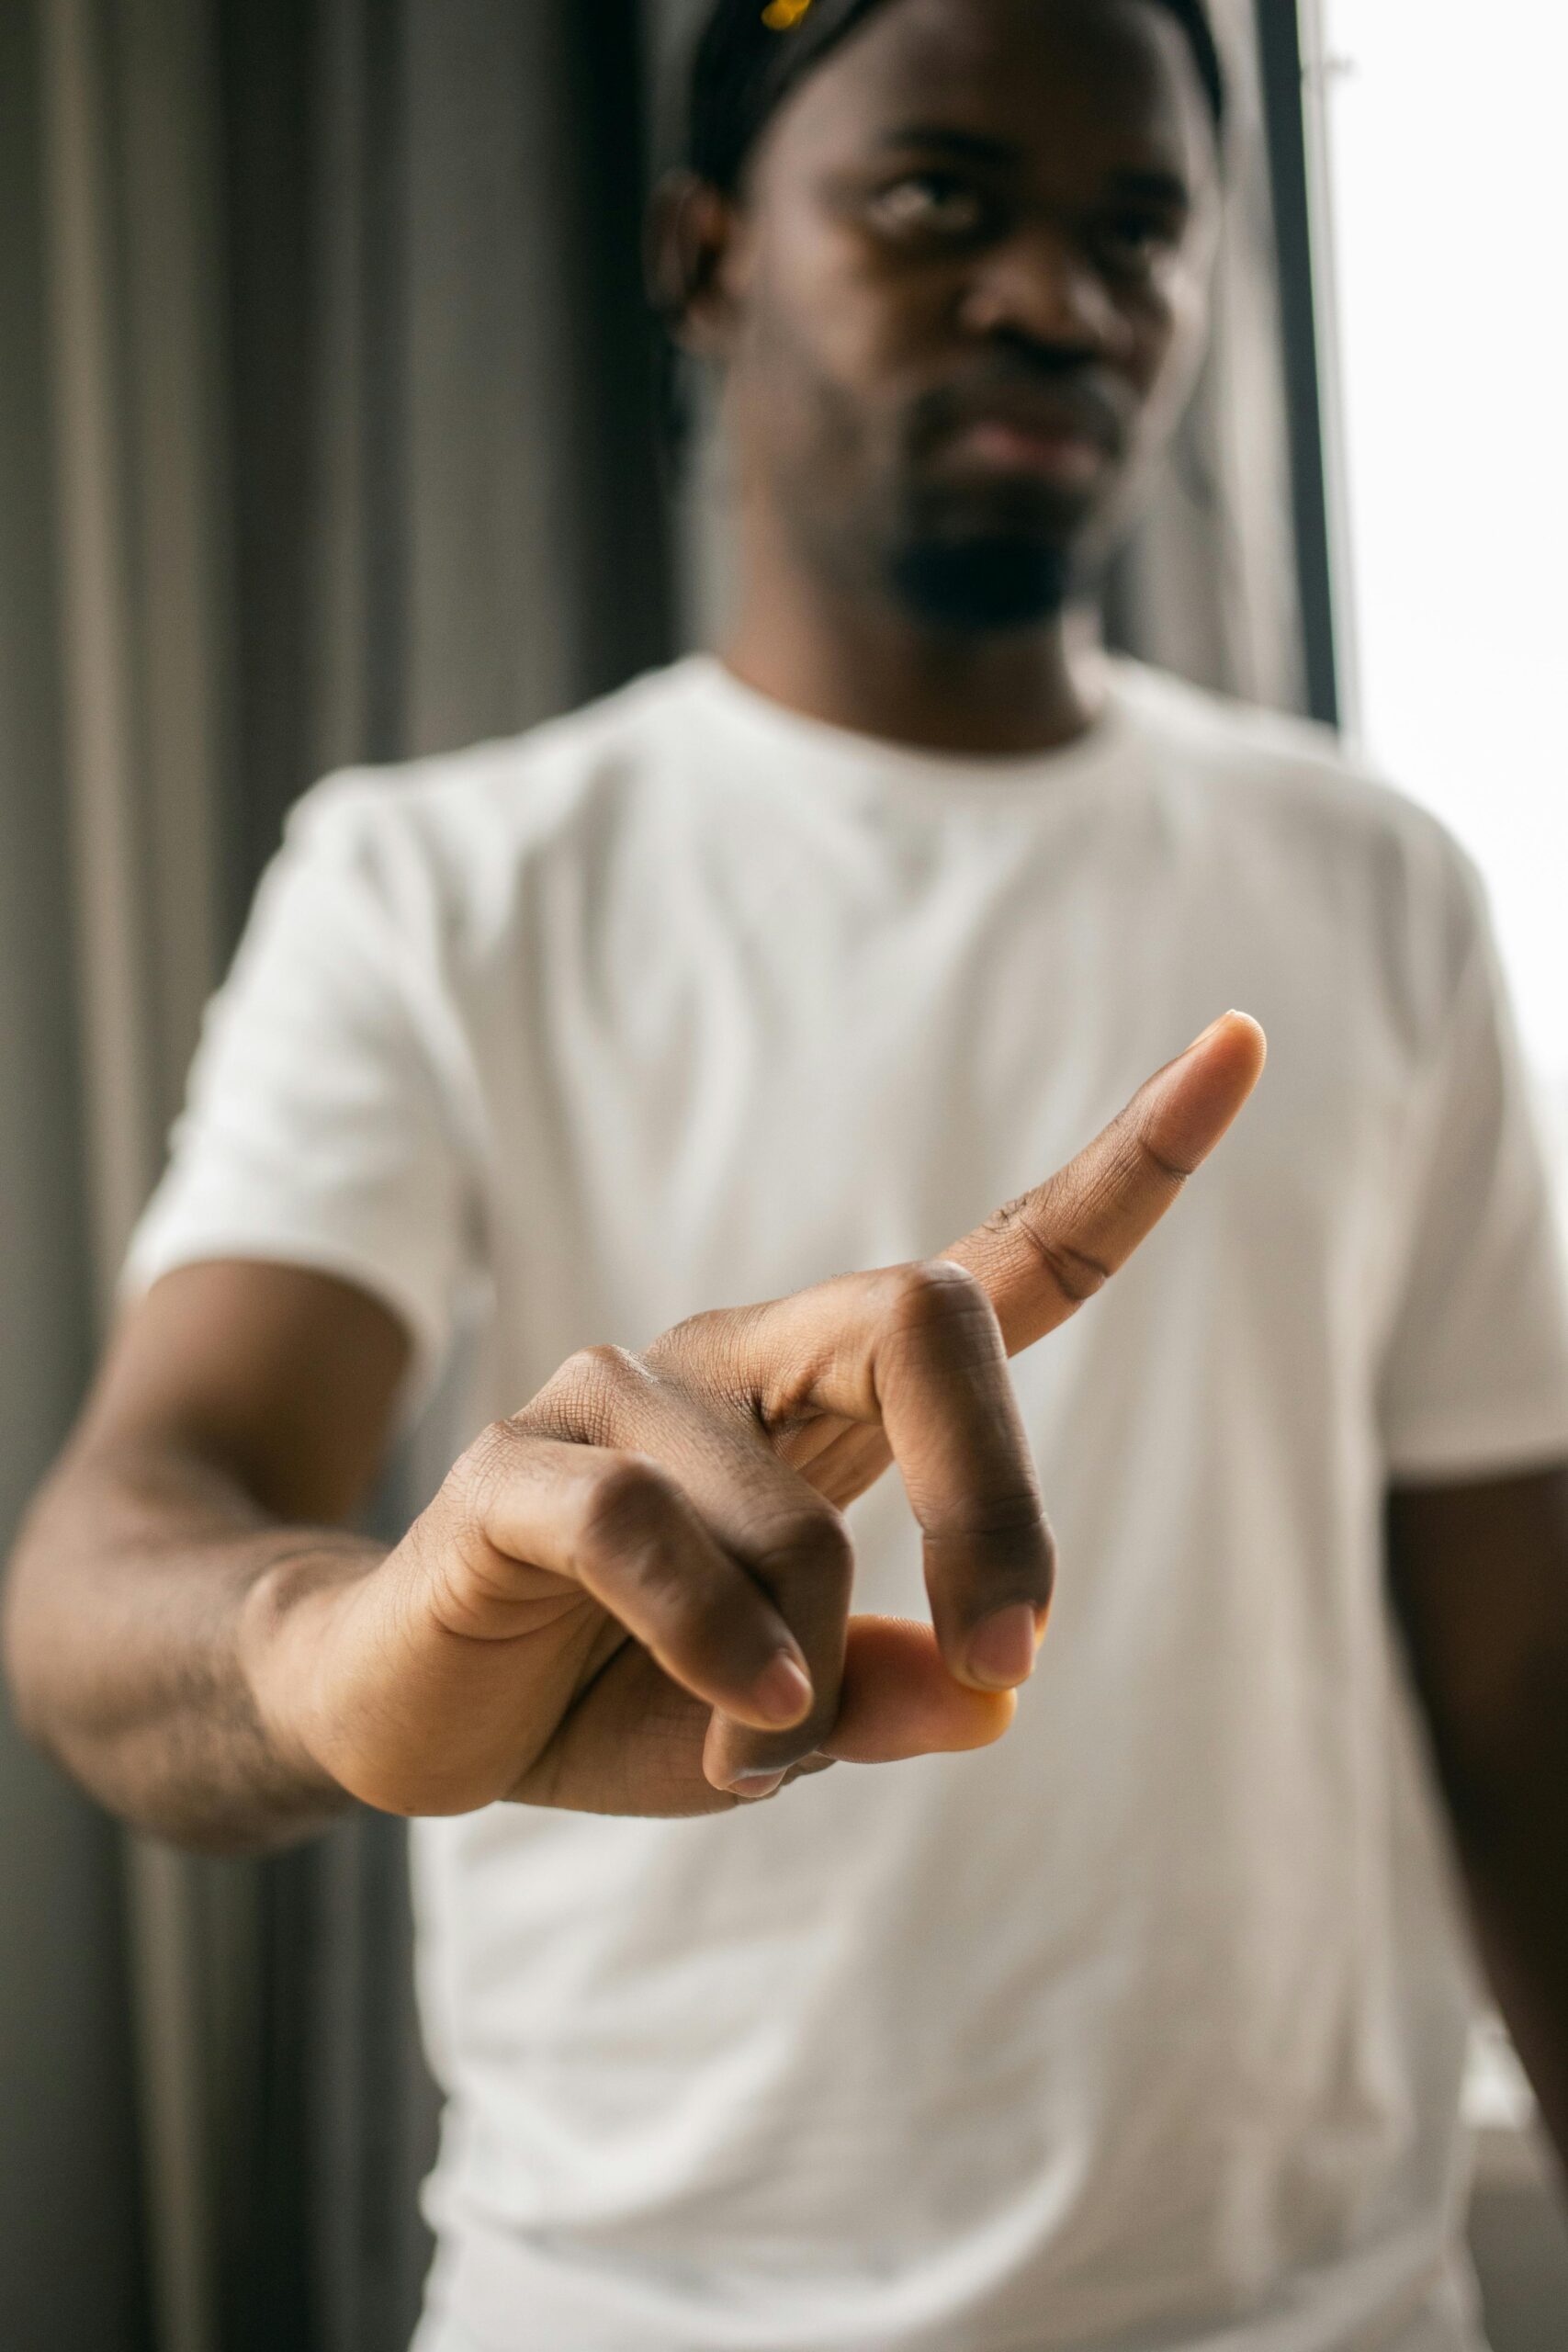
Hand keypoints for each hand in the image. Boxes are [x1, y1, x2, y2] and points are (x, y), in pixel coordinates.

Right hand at [250, 1014, 1263, 1817]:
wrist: (406, 1711)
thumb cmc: (618, 1691)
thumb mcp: (790, 1721)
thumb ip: (889, 1697)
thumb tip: (994, 1698)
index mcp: (832, 1402)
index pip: (1002, 1258)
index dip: (1131, 1160)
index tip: (1245, 1039)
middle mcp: (739, 1360)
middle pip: (920, 1318)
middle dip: (995, 1502)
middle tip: (1015, 1656)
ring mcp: (618, 1392)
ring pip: (788, 1509)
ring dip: (798, 1668)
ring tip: (748, 1740)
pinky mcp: (517, 1461)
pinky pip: (647, 1531)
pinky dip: (717, 1641)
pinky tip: (738, 1720)